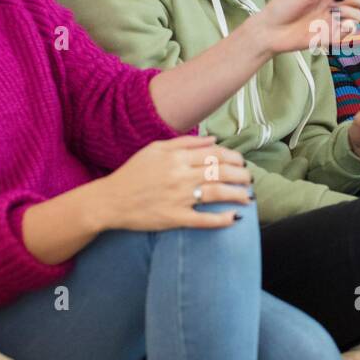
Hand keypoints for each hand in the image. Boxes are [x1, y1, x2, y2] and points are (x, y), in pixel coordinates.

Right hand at [93, 135, 251, 230]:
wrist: (110, 200)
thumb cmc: (132, 173)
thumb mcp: (155, 149)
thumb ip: (185, 142)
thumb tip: (213, 139)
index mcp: (176, 157)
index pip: (214, 154)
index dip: (233, 158)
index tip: (241, 163)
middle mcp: (180, 176)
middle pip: (221, 172)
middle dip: (241, 175)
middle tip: (250, 179)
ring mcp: (178, 198)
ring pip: (217, 193)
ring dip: (237, 194)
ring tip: (249, 197)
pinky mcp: (174, 218)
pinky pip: (202, 220)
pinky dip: (220, 220)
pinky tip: (234, 218)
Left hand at [244, 0, 359, 57]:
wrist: (270, 30)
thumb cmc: (283, 6)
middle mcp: (334, 6)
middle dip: (356, 0)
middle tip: (338, 2)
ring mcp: (333, 23)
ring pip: (357, 18)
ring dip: (348, 15)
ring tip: (330, 17)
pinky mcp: (331, 38)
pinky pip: (348, 33)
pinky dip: (344, 30)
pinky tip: (329, 30)